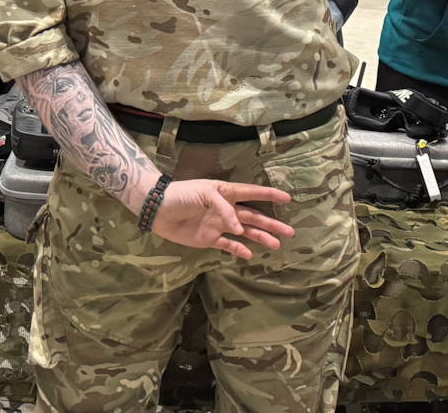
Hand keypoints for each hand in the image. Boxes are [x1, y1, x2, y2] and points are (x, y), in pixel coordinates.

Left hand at [148, 179, 294, 259]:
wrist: (158, 210)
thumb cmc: (181, 195)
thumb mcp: (205, 194)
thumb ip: (225, 209)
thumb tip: (240, 230)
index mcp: (226, 193)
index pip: (252, 193)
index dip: (269, 194)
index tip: (287, 198)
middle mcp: (226, 209)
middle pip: (253, 216)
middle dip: (271, 223)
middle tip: (290, 231)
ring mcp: (219, 224)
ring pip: (245, 232)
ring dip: (260, 237)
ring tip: (276, 244)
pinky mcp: (209, 238)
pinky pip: (228, 245)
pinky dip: (239, 249)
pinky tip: (250, 254)